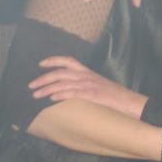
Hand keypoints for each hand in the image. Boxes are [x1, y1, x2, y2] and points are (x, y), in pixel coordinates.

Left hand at [30, 55, 147, 118]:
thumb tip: (71, 88)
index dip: (53, 60)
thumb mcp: (98, 85)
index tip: (40, 64)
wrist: (130, 101)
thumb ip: (85, 83)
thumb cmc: (115, 96)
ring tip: (35, 95)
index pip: (68, 60)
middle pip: (60, 73)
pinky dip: (60, 95)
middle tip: (30, 86)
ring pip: (63, 83)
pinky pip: (73, 93)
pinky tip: (51, 99)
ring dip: (46, 89)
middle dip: (43, 79)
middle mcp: (86, 75)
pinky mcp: (92, 95)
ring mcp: (89, 85)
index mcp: (87, 71)